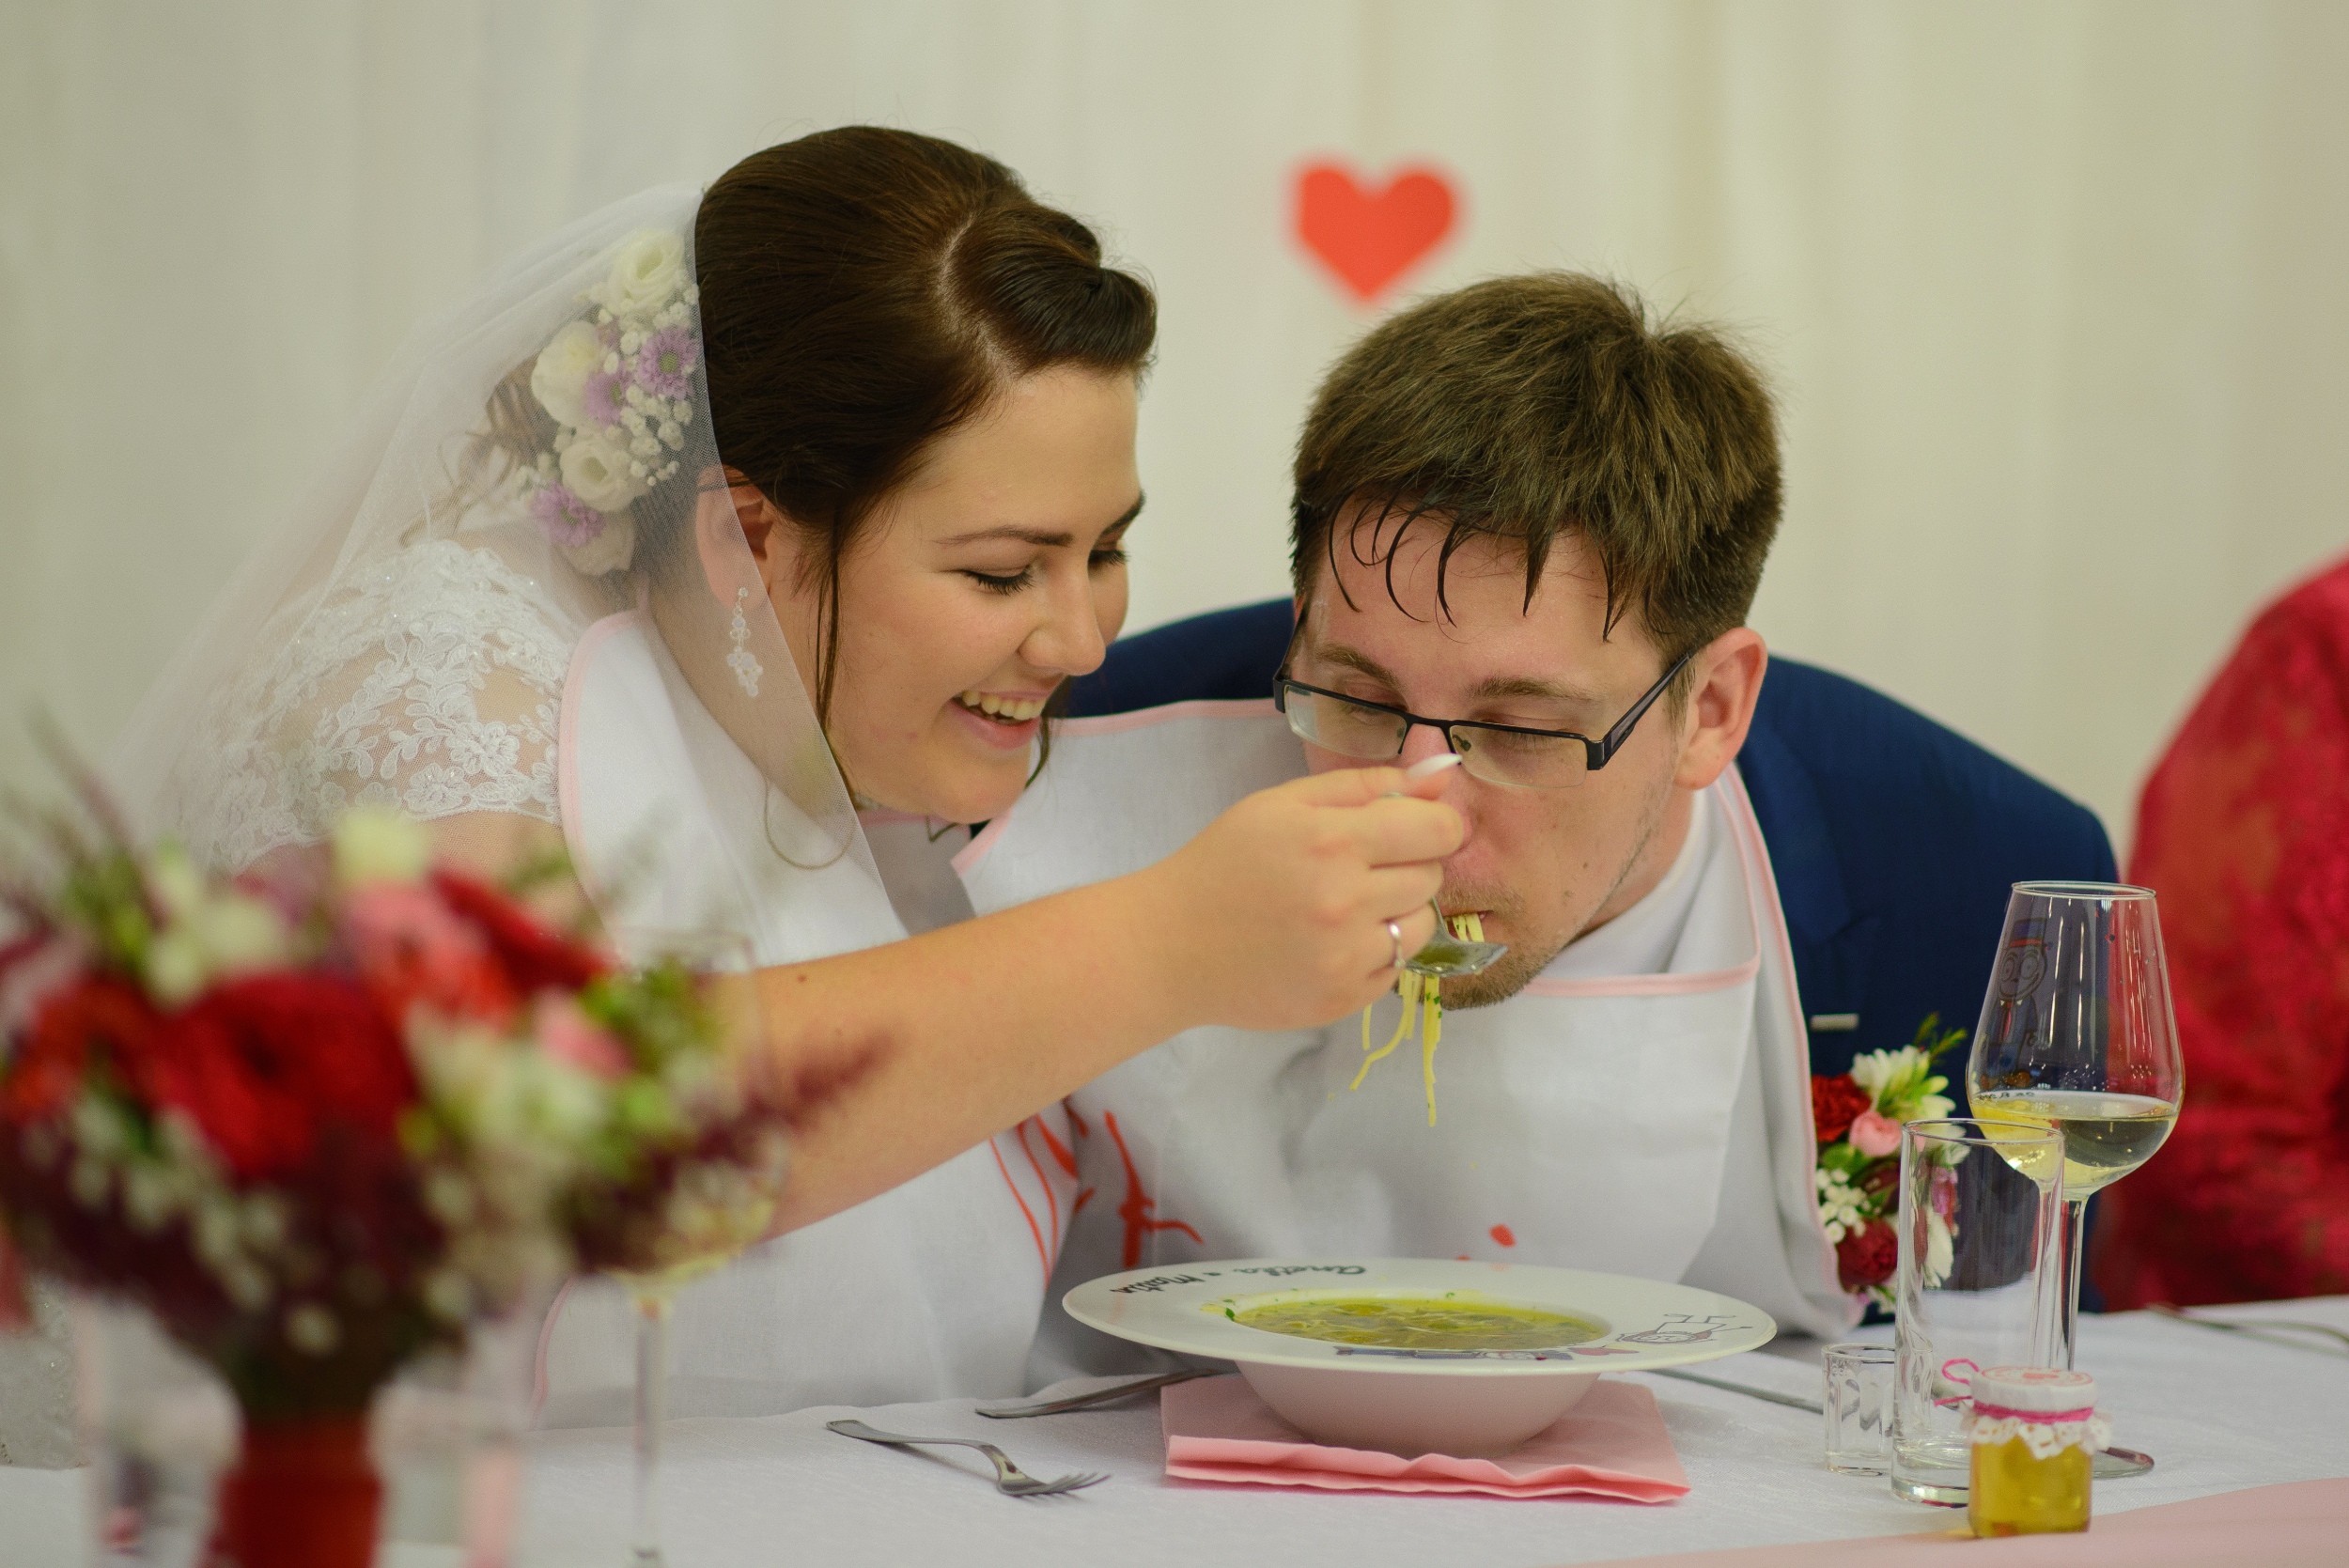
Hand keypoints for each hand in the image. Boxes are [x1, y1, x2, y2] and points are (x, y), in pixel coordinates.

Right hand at [1143, 758, 1461, 1029]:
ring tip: (1346, 908)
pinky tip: (1330, 943)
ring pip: (1421, 927)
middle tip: (1355, 869)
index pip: (1438, 830)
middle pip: (1430, 877)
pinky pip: (1394, 969)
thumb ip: (1365, 785)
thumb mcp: (1284, 804)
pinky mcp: (1343, 999)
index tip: (1411, 830)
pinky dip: (1374, 954)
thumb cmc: (1225, 861)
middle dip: (1405, 866)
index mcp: (1333, 840)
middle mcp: (1346, 901)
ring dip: (1397, 913)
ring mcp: (1346, 957)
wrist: (1170, 944)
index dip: (1434, 825)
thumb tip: (1441, 777)